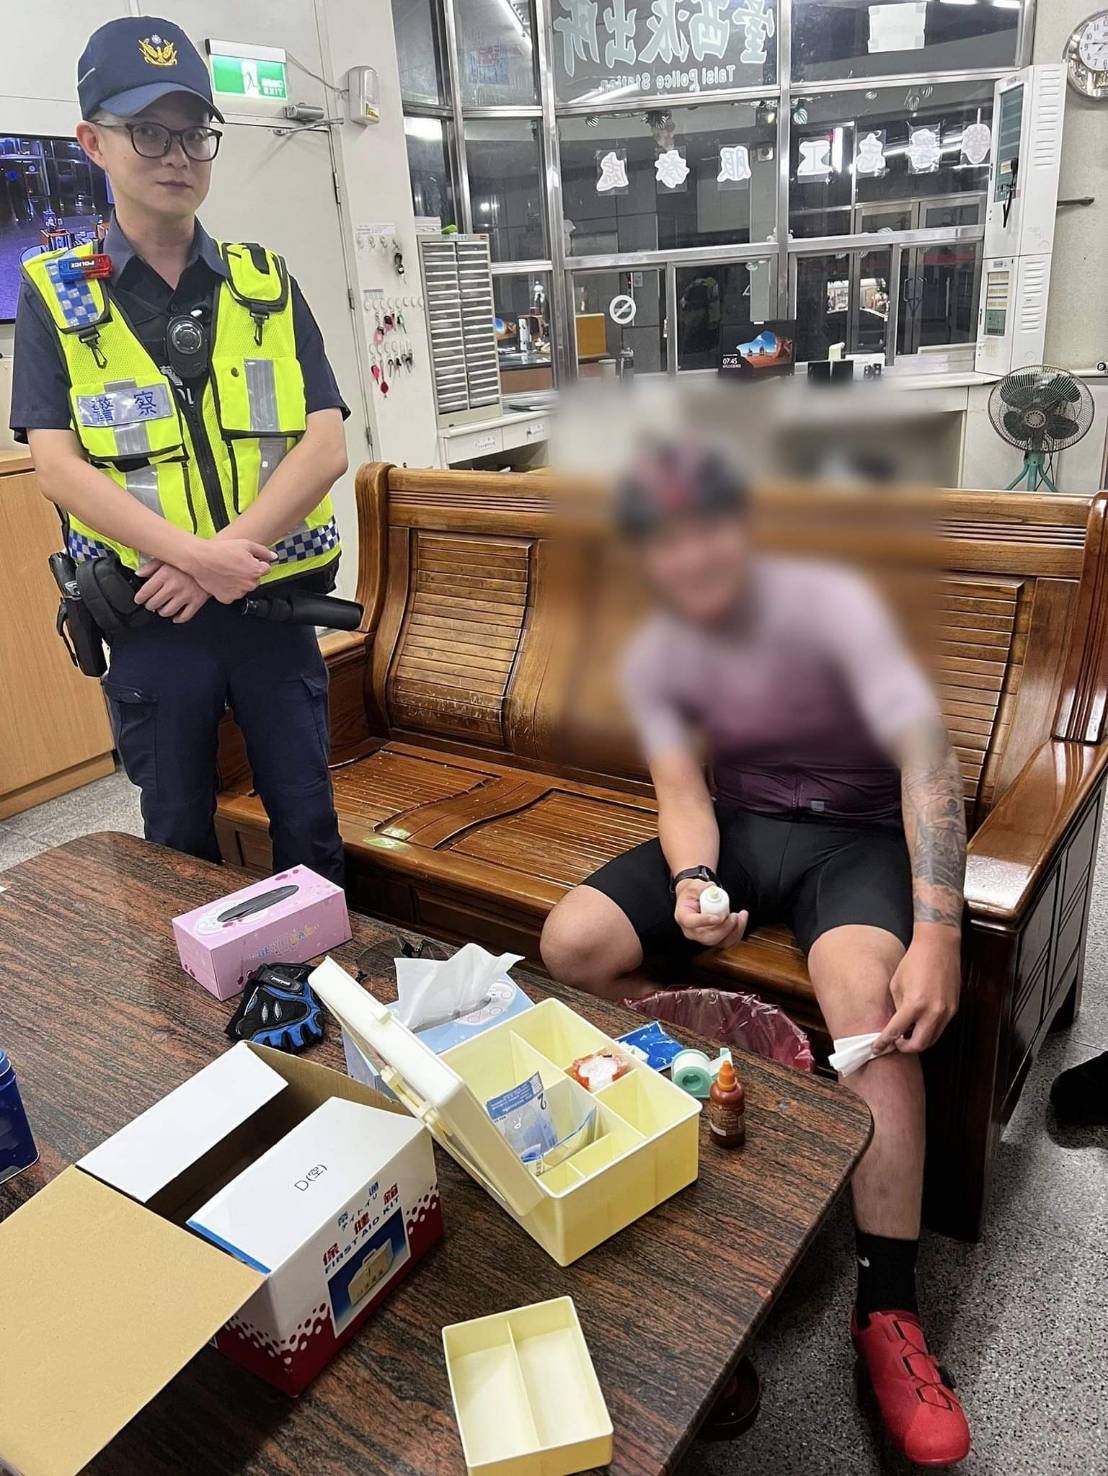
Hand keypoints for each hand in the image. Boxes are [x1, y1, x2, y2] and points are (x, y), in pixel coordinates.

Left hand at [135, 561, 209, 623]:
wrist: (211, 562)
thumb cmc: (188, 560)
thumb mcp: (167, 558)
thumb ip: (150, 566)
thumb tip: (138, 573)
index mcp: (164, 575)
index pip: (145, 592)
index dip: (139, 598)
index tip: (139, 599)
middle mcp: (174, 586)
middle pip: (154, 604)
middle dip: (150, 605)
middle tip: (151, 603)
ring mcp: (186, 595)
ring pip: (167, 612)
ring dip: (162, 612)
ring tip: (162, 608)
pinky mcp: (197, 601)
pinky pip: (184, 616)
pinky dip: (178, 618)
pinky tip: (175, 615)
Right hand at [186, 538, 275, 603]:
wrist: (200, 559)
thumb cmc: (220, 551)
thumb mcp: (245, 544)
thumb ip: (263, 551)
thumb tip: (273, 557)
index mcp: (256, 571)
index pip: (266, 569)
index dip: (257, 562)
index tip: (248, 560)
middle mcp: (249, 584)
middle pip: (255, 579)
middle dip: (249, 573)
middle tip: (235, 564)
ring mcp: (238, 593)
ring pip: (244, 587)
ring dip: (239, 581)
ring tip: (228, 571)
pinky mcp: (227, 598)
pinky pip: (233, 594)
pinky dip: (229, 588)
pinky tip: (223, 579)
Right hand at [674, 878, 748, 949]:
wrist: (695, 899)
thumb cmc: (693, 894)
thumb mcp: (694, 885)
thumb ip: (702, 887)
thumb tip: (711, 888)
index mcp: (683, 916)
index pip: (691, 922)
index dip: (704, 921)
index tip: (718, 917)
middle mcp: (692, 931)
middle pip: (707, 937)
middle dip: (724, 928)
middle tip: (733, 916)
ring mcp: (703, 937)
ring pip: (720, 942)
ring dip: (734, 931)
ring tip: (741, 915)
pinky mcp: (715, 939)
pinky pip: (728, 941)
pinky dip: (738, 932)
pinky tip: (741, 919)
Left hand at [874, 925, 961, 1054]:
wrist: (939, 946)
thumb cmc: (914, 961)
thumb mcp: (896, 984)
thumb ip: (896, 1007)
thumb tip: (894, 1024)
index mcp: (914, 1004)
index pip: (896, 1032)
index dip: (884, 1042)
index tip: (877, 1048)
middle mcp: (933, 1011)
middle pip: (918, 1045)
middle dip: (904, 1048)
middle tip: (895, 1043)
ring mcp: (946, 1012)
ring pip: (932, 1039)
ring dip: (918, 1041)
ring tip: (906, 1034)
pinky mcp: (953, 1009)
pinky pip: (940, 1028)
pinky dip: (928, 1031)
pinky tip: (919, 1024)